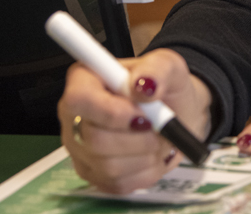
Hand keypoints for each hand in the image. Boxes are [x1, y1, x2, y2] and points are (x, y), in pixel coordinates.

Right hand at [57, 48, 211, 193]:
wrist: (176, 114)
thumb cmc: (165, 87)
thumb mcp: (168, 65)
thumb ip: (157, 69)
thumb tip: (142, 85)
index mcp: (84, 80)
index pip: (79, 99)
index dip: (112, 113)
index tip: (144, 115)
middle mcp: (74, 115)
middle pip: (94, 139)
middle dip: (138, 139)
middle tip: (161, 127)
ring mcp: (80, 148)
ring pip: (108, 167)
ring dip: (146, 155)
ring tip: (161, 139)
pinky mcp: (94, 175)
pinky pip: (118, 184)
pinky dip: (146, 172)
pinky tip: (152, 155)